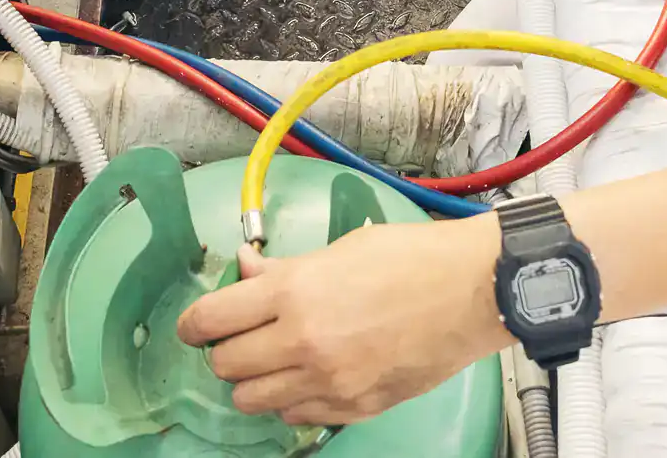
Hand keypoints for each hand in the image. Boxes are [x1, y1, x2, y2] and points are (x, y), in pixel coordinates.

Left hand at [176, 215, 510, 427]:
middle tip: (242, 336)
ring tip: (275, 359)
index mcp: (295, 294)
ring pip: (253, 401)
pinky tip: (310, 376)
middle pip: (225, 366)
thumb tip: (246, 272)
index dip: (193, 324)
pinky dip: (292, 399)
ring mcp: (328, 382)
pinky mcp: (354, 408)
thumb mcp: (340, 249)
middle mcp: (303, 344)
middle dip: (226, 351)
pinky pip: (296, 416)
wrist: (473, 292)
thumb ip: (285, 270)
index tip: (194, 325)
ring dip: (254, 380)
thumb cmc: (413, 259)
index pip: (211, 320)